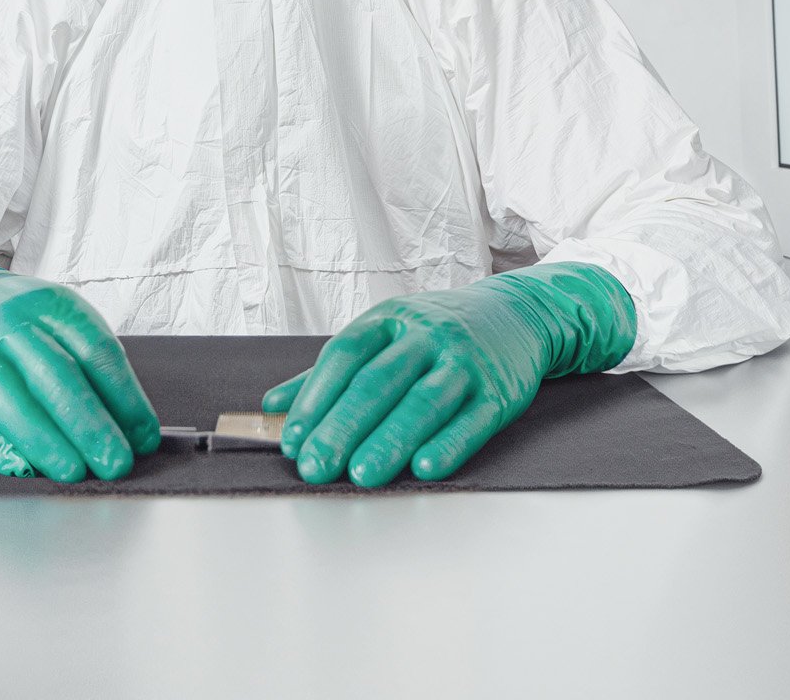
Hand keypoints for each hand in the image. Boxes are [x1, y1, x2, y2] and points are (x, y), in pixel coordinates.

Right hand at [0, 259, 158, 481]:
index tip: (143, 438)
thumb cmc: (28, 324)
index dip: (124, 397)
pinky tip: (23, 466)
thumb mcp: (69, 326)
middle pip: (54, 373)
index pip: (96, 350)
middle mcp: (10, 322)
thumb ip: (100, 373)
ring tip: (73, 470)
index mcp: (52, 304)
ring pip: (7, 396)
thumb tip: (134, 431)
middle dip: (88, 425)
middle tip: (114, 462)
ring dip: (42, 439)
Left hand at [262, 263, 635, 486]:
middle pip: (379, 382)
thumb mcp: (384, 336)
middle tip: (316, 465)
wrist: (517, 315)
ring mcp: (465, 363)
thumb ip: (328, 373)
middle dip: (343, 427)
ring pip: (423, 402)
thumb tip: (273, 408)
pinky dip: (448, 444)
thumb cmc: (438, 332)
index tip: (292, 439)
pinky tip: (424, 466)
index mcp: (390, 322)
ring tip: (361, 474)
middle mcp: (427, 337)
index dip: (316, 398)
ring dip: (390, 440)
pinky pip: (472, 420)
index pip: (345, 356)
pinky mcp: (499, 392)